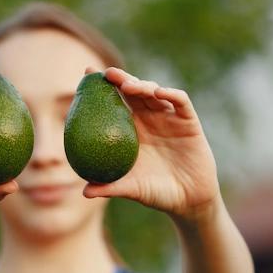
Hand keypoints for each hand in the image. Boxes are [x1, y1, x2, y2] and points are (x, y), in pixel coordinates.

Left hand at [82, 67, 219, 220]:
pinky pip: (180, 102)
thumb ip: (110, 188)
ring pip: (154, 92)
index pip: (114, 101)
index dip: (101, 87)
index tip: (86, 73)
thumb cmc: (157, 193)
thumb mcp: (132, 189)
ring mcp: (169, 118)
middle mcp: (149, 119)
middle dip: (121, 79)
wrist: (188, 200)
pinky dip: (171, 94)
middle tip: (107, 73)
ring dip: (142, 86)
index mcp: (131, 130)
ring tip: (129, 86)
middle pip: (133, 91)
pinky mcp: (188, 121)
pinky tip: (159, 93)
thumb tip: (84, 192)